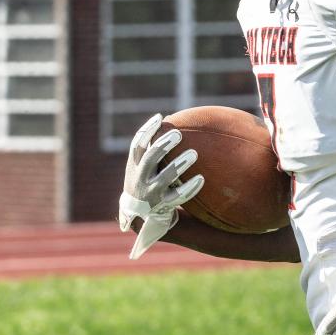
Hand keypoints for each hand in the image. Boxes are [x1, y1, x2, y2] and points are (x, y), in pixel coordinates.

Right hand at [119, 114, 203, 259]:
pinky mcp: (163, 206)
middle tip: (178, 134)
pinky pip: (178, 197)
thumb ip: (150, 148)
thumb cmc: (145, 182)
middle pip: (150, 159)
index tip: (160, 118)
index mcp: (134, 166)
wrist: (140, 216)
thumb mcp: (141, 167)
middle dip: (163, 146)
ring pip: (165, 178)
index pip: (137, 145)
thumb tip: (167, 119)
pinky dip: (189, 188)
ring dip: (179, 165)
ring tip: (193, 153)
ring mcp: (151, 193)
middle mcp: (140, 179)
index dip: (147, 131)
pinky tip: (201, 178)